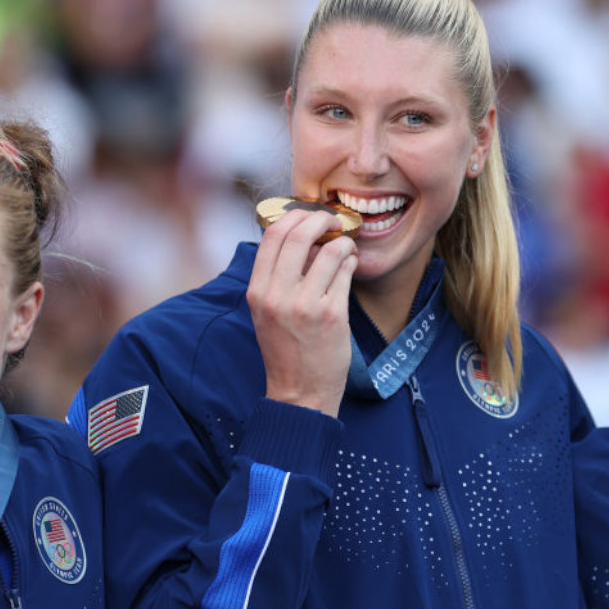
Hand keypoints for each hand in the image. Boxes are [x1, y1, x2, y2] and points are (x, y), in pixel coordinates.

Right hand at [247, 207, 358, 416]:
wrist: (300, 393)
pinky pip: (346, 271)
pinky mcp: (332, 315)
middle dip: (321, 220)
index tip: (309, 215)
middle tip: (334, 221)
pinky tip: (351, 265)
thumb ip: (276, 276)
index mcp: (257, 291)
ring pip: (329, 250)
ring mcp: (305, 305)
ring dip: (342, 242)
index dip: (294, 216)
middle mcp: (277, 295)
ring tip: (346, 247)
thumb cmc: (286, 350)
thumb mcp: (266, 312)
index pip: (272, 235)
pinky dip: (351, 261)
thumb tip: (302, 236)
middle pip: (298, 235)